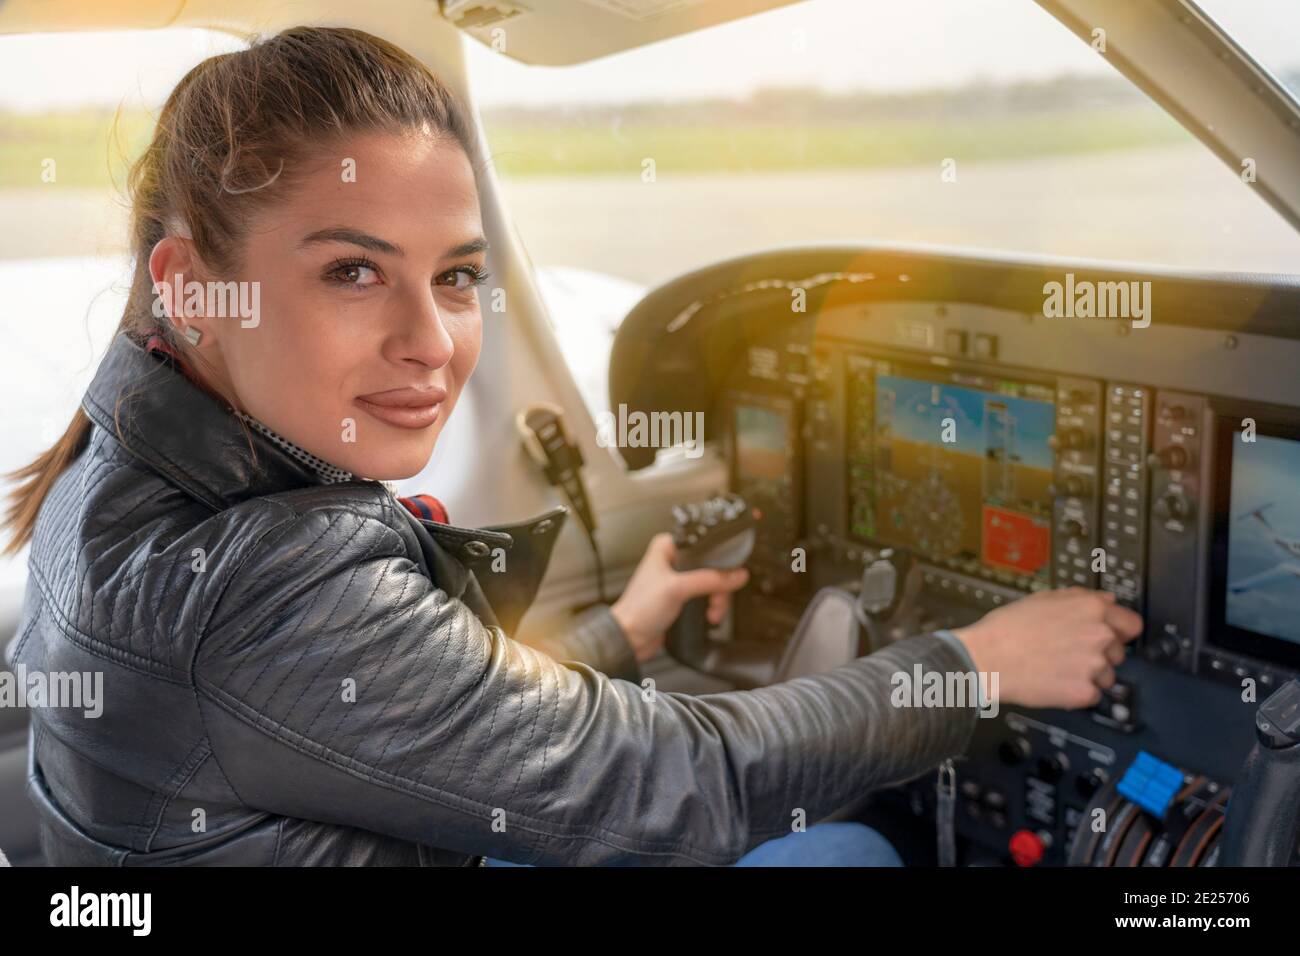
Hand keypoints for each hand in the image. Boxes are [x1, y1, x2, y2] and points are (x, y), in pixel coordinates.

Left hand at [610, 533, 749, 662]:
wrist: (630, 638)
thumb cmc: (640, 609)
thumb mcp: (678, 589)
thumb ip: (710, 580)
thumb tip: (737, 574)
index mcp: (667, 547)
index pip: (703, 544)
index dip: (718, 560)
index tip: (727, 575)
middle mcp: (673, 560)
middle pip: (711, 566)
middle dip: (719, 587)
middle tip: (717, 600)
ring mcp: (678, 580)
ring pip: (711, 584)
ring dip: (717, 600)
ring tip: (713, 613)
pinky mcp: (681, 598)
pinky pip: (705, 598)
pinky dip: (711, 607)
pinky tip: (709, 616)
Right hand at [950, 587, 1141, 709]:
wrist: (987, 658)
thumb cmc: (1007, 628)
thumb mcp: (1043, 598)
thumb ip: (1081, 597)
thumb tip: (1107, 601)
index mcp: (1092, 609)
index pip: (1132, 624)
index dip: (1119, 632)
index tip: (1110, 638)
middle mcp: (1100, 636)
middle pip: (1120, 653)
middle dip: (1101, 655)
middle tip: (1071, 654)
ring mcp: (1094, 666)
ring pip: (1107, 677)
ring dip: (1089, 676)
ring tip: (1058, 669)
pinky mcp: (1084, 693)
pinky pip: (1092, 696)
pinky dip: (1077, 694)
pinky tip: (1055, 682)